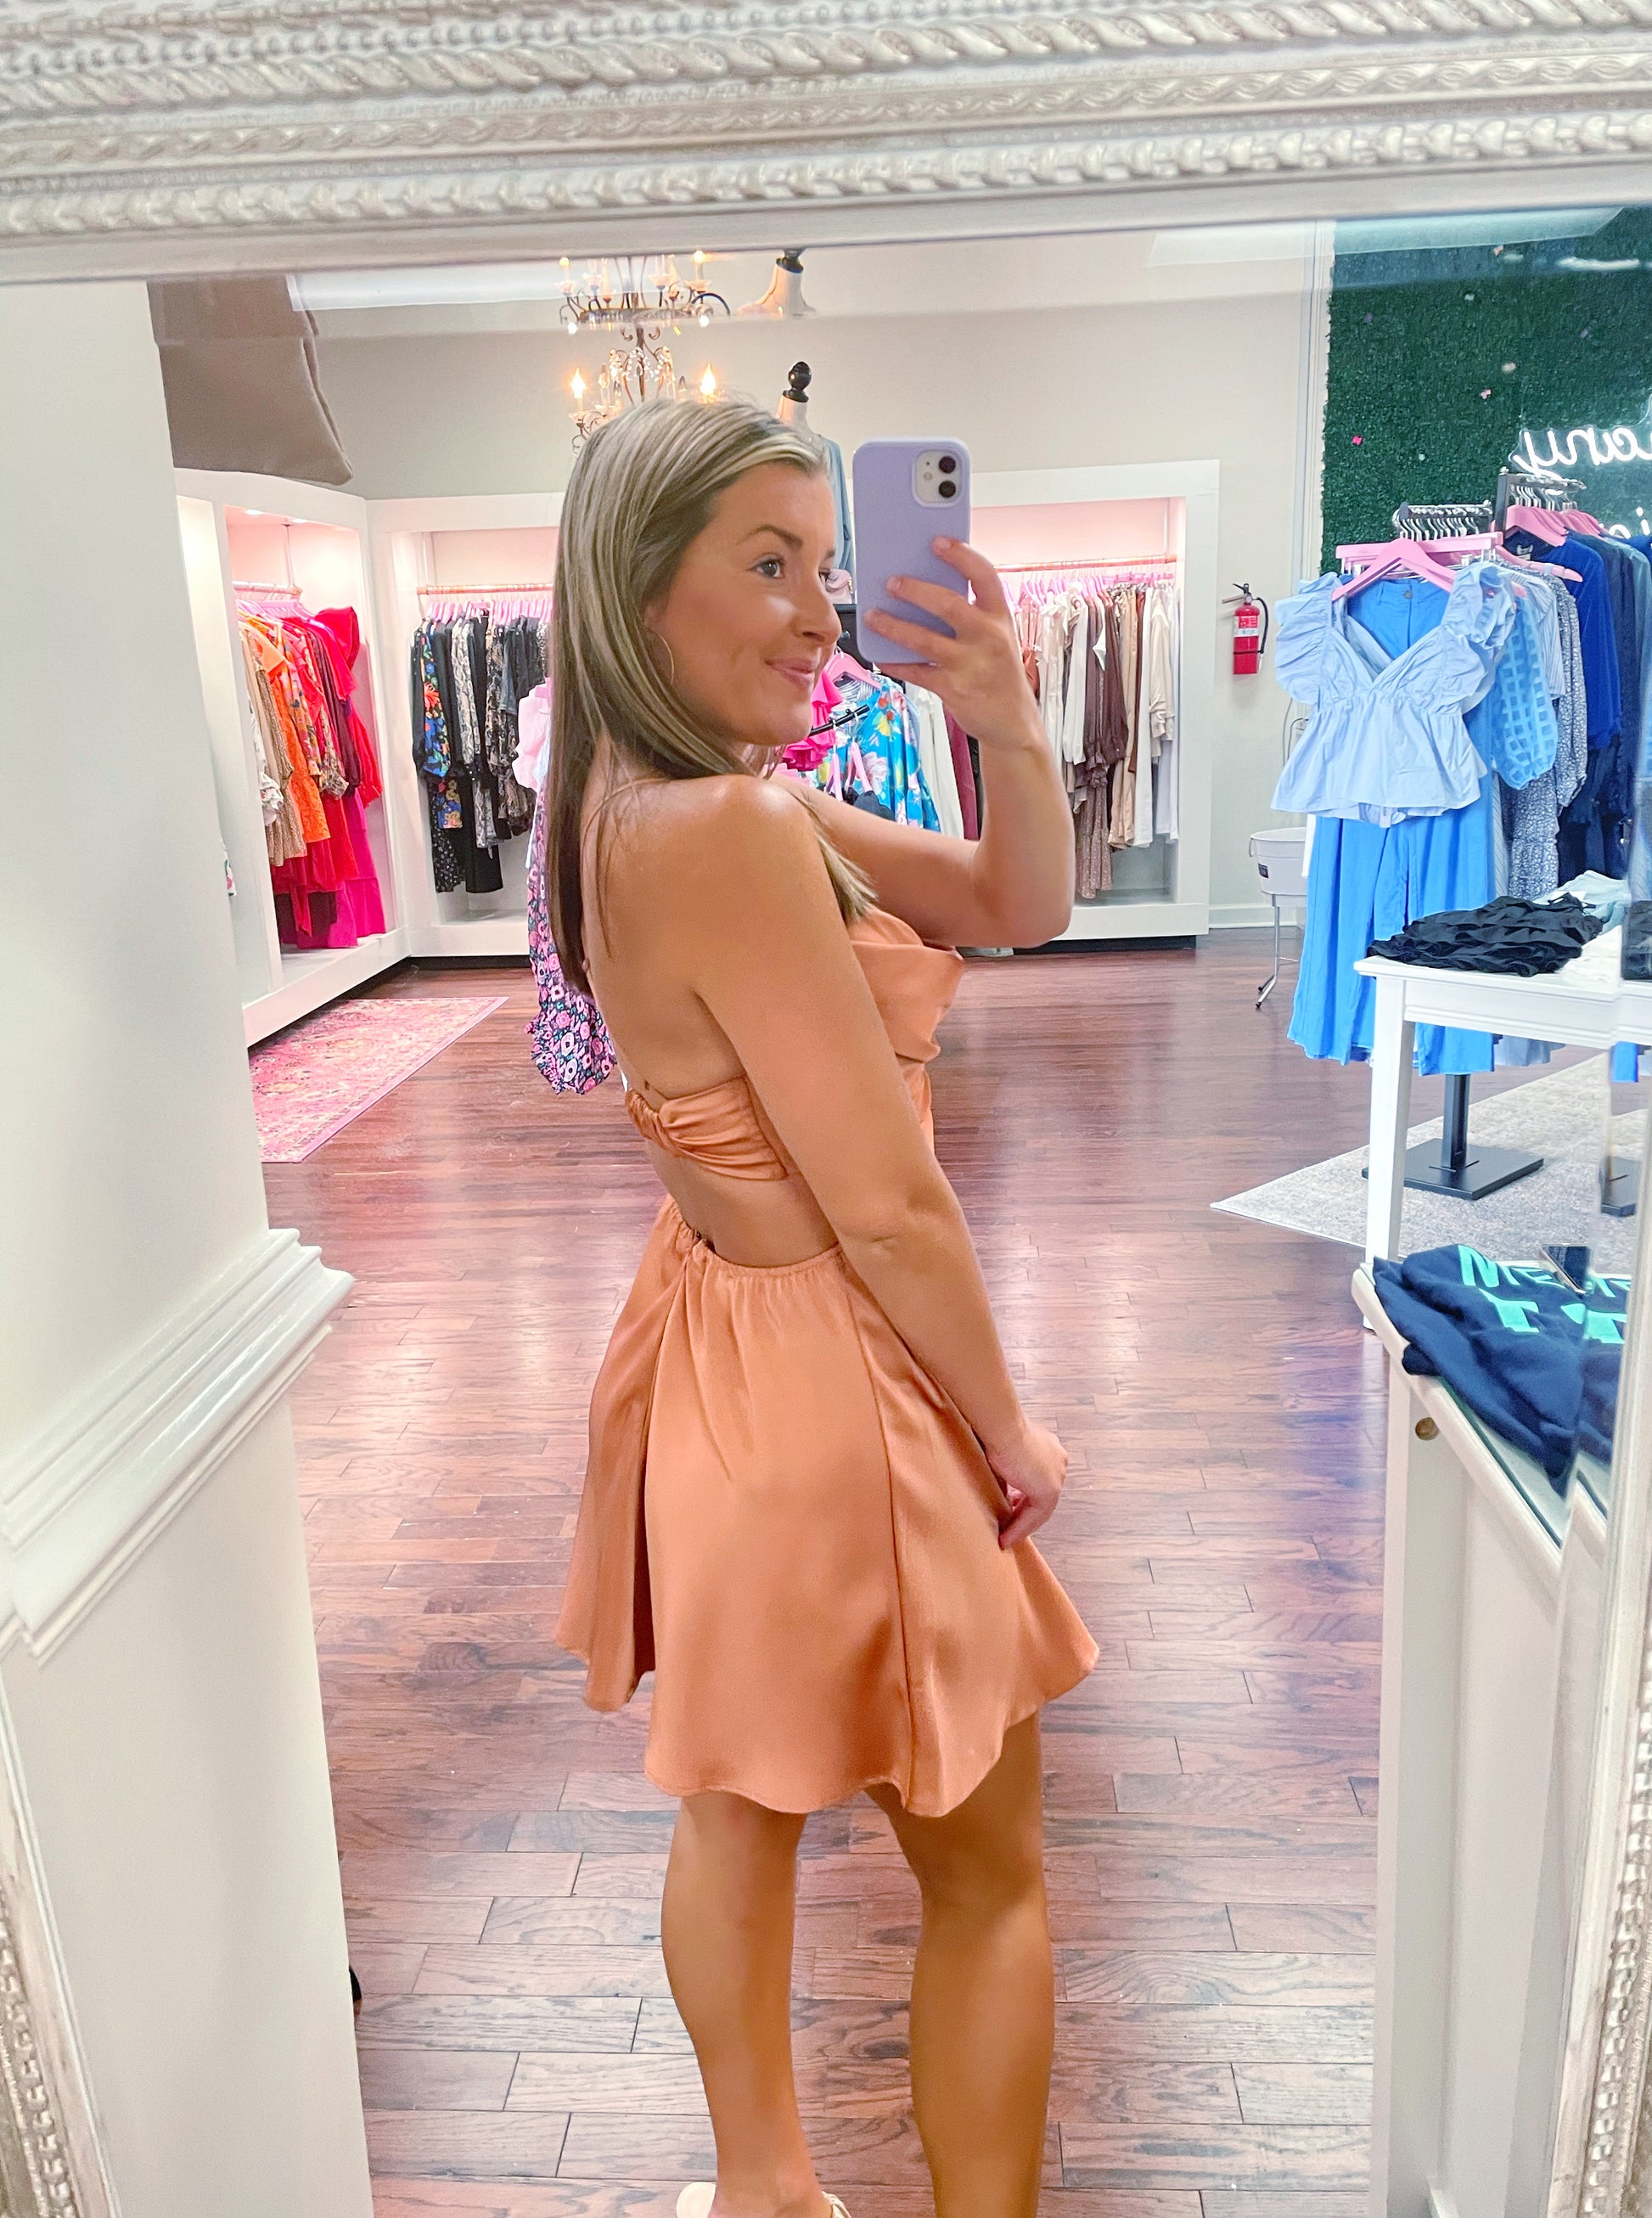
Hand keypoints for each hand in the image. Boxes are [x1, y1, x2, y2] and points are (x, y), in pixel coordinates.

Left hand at [865, 540, 1041, 752]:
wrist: (1014, 722)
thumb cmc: (999, 673)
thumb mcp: (997, 637)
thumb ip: (971, 616)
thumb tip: (925, 591)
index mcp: (1001, 617)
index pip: (985, 576)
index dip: (961, 555)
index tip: (938, 541)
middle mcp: (989, 637)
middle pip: (949, 604)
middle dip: (916, 590)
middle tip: (891, 581)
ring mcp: (971, 665)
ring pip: (925, 640)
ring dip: (894, 625)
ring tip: (873, 615)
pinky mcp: (954, 689)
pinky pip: (916, 672)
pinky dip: (895, 663)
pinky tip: (881, 655)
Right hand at [983, 1419, 1067, 1548]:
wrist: (1002, 1429)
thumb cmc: (997, 1432)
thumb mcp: (1004, 1453)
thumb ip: (1008, 1470)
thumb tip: (1000, 1488)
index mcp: (1050, 1449)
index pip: (1038, 1479)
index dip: (1023, 1495)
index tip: (1009, 1505)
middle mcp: (1058, 1463)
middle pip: (1041, 1496)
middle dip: (1023, 1511)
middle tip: (1008, 1524)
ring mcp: (1056, 1477)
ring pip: (1040, 1509)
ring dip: (1022, 1524)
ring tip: (1005, 1536)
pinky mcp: (1049, 1491)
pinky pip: (1035, 1516)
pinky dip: (1020, 1527)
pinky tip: (1005, 1537)